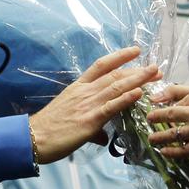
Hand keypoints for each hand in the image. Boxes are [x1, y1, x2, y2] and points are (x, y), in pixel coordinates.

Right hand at [28, 46, 158, 163]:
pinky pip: (111, 106)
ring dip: (138, 79)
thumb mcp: (69, 116)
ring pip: (117, 87)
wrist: (32, 138)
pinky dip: (126, 98)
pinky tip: (138, 93)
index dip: (119, 56)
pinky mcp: (90, 120)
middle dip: (137, 70)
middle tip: (156, 67)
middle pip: (115, 75)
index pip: (101, 66)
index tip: (136, 50)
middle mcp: (85, 92)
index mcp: (79, 87)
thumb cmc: (48, 128)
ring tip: (154, 73)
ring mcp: (88, 105)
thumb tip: (102, 135)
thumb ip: (91, 123)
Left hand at [146, 83, 188, 157]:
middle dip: (157, 116)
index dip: (166, 97)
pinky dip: (172, 152)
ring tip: (151, 139)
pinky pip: (182, 150)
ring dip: (159, 137)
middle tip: (149, 118)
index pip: (178, 95)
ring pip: (172, 133)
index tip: (156, 100)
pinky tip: (164, 153)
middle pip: (170, 114)